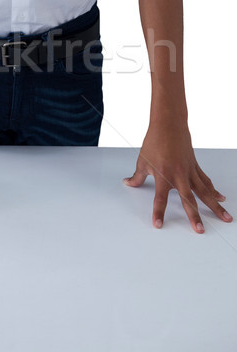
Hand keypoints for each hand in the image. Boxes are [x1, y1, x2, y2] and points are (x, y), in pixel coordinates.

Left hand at [122, 118, 232, 232]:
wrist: (168, 125)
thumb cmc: (154, 141)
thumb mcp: (142, 160)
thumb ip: (138, 176)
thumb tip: (128, 183)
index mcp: (163, 175)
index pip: (160, 199)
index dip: (158, 212)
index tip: (158, 224)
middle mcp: (178, 175)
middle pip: (188, 199)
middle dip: (194, 216)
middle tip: (200, 230)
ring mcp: (189, 171)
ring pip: (204, 192)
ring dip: (215, 206)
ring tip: (226, 218)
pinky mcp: (195, 166)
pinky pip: (206, 181)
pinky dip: (213, 190)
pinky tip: (220, 199)